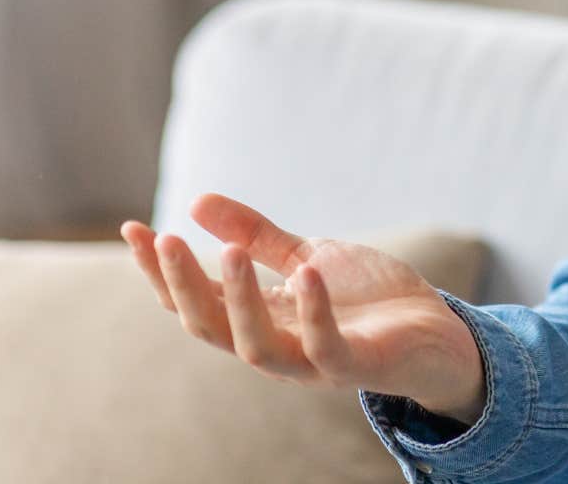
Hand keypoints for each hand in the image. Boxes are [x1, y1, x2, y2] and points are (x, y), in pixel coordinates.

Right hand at [121, 193, 486, 424]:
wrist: (434, 329)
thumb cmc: (367, 298)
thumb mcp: (306, 255)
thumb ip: (257, 236)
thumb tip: (197, 202)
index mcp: (257, 318)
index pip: (193, 300)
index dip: (159, 270)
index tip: (132, 227)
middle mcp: (274, 345)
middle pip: (208, 325)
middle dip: (182, 285)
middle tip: (165, 239)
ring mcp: (311, 361)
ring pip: (254, 345)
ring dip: (237, 300)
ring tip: (229, 252)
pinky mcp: (354, 366)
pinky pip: (324, 348)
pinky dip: (313, 313)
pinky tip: (305, 274)